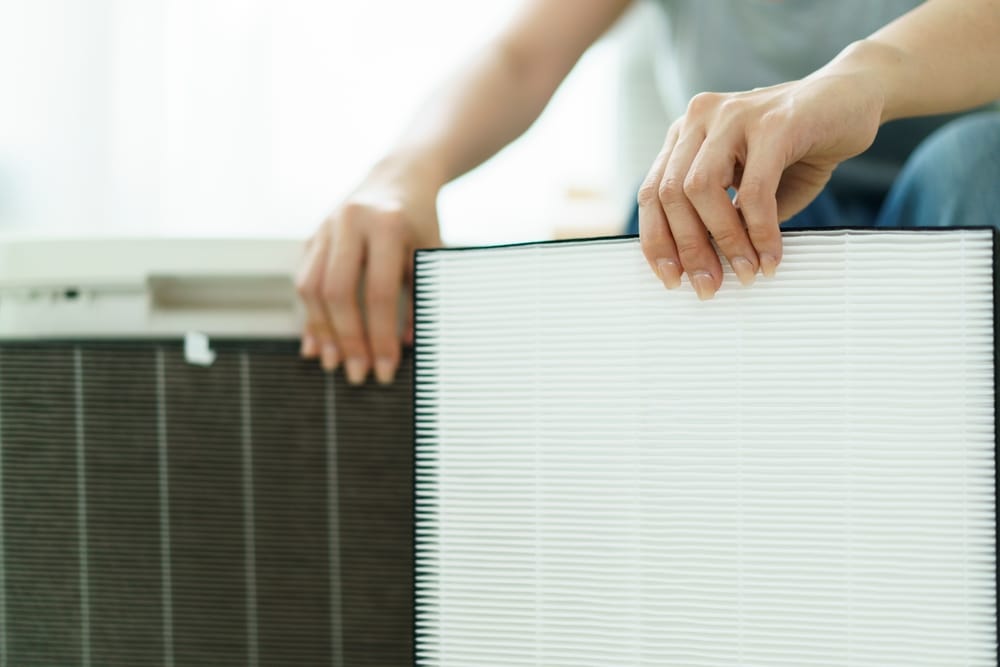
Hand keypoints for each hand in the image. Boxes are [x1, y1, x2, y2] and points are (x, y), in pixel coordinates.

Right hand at [297, 171, 441, 383]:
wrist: (399, 176)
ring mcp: (325, 227)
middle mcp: (350, 222)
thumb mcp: (431, 253)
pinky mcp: (312, 236)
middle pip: (339, 293)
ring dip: (322, 332)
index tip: (387, 368)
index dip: (381, 336)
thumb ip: (422, 296)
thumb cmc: (421, 221)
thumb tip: (408, 345)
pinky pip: (304, 281)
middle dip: (348, 340)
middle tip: (357, 374)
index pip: (380, 293)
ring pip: (312, 288)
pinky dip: (310, 315)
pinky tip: (316, 344)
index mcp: (387, 224)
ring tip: (333, 364)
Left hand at [638, 69, 883, 298]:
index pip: (653, 192)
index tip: (670, 278)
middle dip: (688, 249)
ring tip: (745, 271)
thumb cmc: (801, 146)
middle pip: (670, 193)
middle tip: (709, 286)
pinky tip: (770, 255)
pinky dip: (760, 230)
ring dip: (722, 241)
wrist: (855, 96)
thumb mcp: (751, 186)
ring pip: (701, 189)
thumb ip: (726, 218)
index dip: (657, 240)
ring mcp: (734, 115)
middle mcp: (701, 118)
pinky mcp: (774, 122)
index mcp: (688, 133)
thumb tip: (707, 267)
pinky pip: (754, 189)